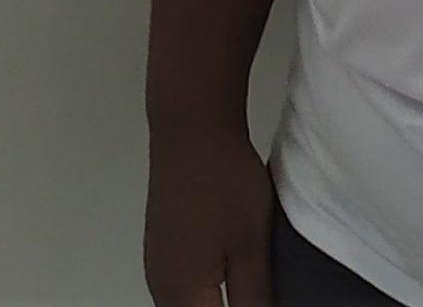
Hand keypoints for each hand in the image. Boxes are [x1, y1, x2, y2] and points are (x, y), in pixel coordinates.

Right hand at [144, 125, 274, 306]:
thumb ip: (254, 296)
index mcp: (182, 297)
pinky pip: (182, 289)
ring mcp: (158, 270)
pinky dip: (205, 293)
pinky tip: (231, 275)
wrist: (192, 132)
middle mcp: (161, 291)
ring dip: (215, 304)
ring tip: (249, 290)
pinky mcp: (163, 250)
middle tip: (260, 294)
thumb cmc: (225, 184)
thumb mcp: (252, 244)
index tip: (263, 301)